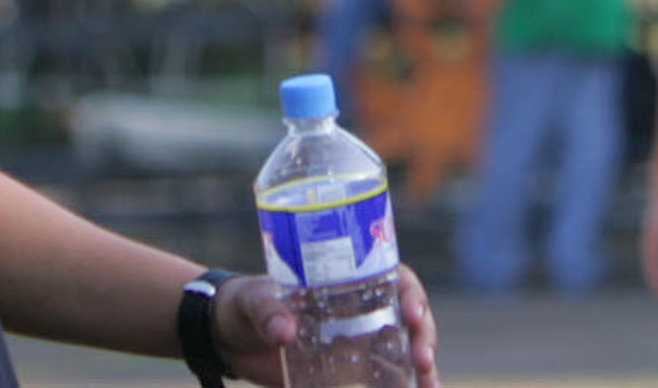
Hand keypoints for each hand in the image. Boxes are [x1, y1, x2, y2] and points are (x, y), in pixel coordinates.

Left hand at [215, 266, 439, 385]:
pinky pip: (383, 383)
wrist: (227, 338)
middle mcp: (360, 312)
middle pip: (410, 319)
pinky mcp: (347, 375)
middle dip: (425, 336)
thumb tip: (284, 331)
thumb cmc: (243, 303)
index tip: (412, 313)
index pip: (394, 280)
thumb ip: (265, 310)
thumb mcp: (252, 300)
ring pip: (404, 354)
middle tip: (422, 358)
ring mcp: (357, 346)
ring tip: (430, 386)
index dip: (412, 293)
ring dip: (424, 369)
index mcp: (346, 282)